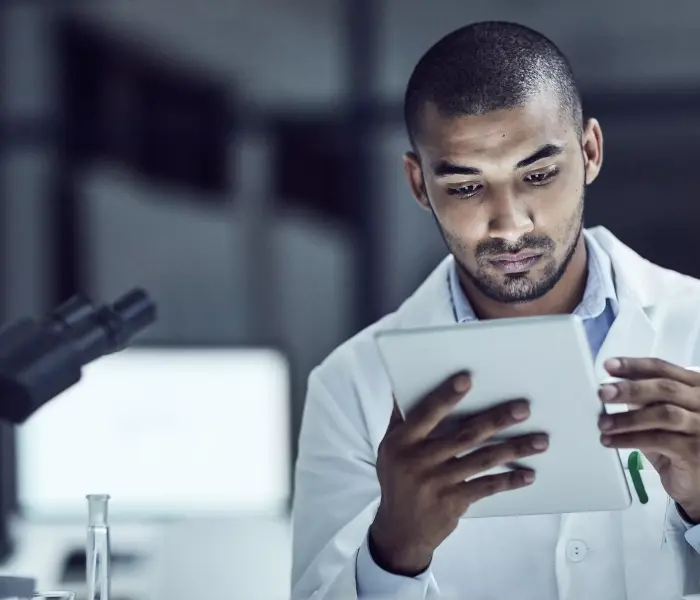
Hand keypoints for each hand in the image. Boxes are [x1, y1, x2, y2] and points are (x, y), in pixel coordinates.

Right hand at [370, 373, 548, 575]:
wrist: (400, 531)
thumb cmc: (397, 479)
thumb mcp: (390, 449)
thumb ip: (401, 420)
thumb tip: (403, 387)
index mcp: (402, 442)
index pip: (426, 414)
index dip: (446, 397)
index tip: (467, 380)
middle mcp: (419, 461)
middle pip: (464, 436)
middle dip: (496, 420)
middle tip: (524, 409)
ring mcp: (438, 483)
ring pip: (481, 460)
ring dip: (513, 449)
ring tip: (541, 441)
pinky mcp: (454, 502)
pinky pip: (486, 487)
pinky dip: (508, 481)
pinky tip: (529, 474)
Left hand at [598, 357, 699, 520]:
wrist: (697, 482)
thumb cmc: (677, 444)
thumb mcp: (660, 418)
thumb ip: (644, 401)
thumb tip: (610, 388)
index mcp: (695, 387)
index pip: (663, 369)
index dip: (634, 366)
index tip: (608, 365)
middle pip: (665, 388)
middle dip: (630, 388)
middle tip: (603, 392)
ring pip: (663, 414)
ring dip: (628, 418)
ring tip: (602, 423)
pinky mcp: (695, 450)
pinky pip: (658, 440)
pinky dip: (630, 439)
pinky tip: (610, 441)